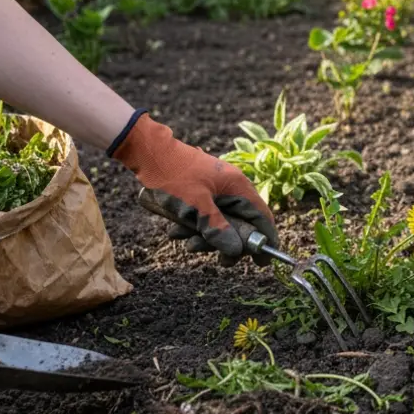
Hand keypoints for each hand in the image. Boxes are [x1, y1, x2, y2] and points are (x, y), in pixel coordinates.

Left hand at [111, 113, 278, 265]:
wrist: (147, 151)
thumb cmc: (172, 174)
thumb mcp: (195, 205)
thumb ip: (217, 228)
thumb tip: (236, 251)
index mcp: (238, 186)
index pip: (262, 216)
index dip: (265, 240)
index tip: (262, 262)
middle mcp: (232, 187)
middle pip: (241, 223)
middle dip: (228, 243)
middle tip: (220, 261)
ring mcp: (217, 189)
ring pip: (221, 221)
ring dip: (206, 236)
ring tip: (185, 241)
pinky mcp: (202, 192)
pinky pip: (206, 215)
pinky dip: (194, 226)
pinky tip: (176, 231)